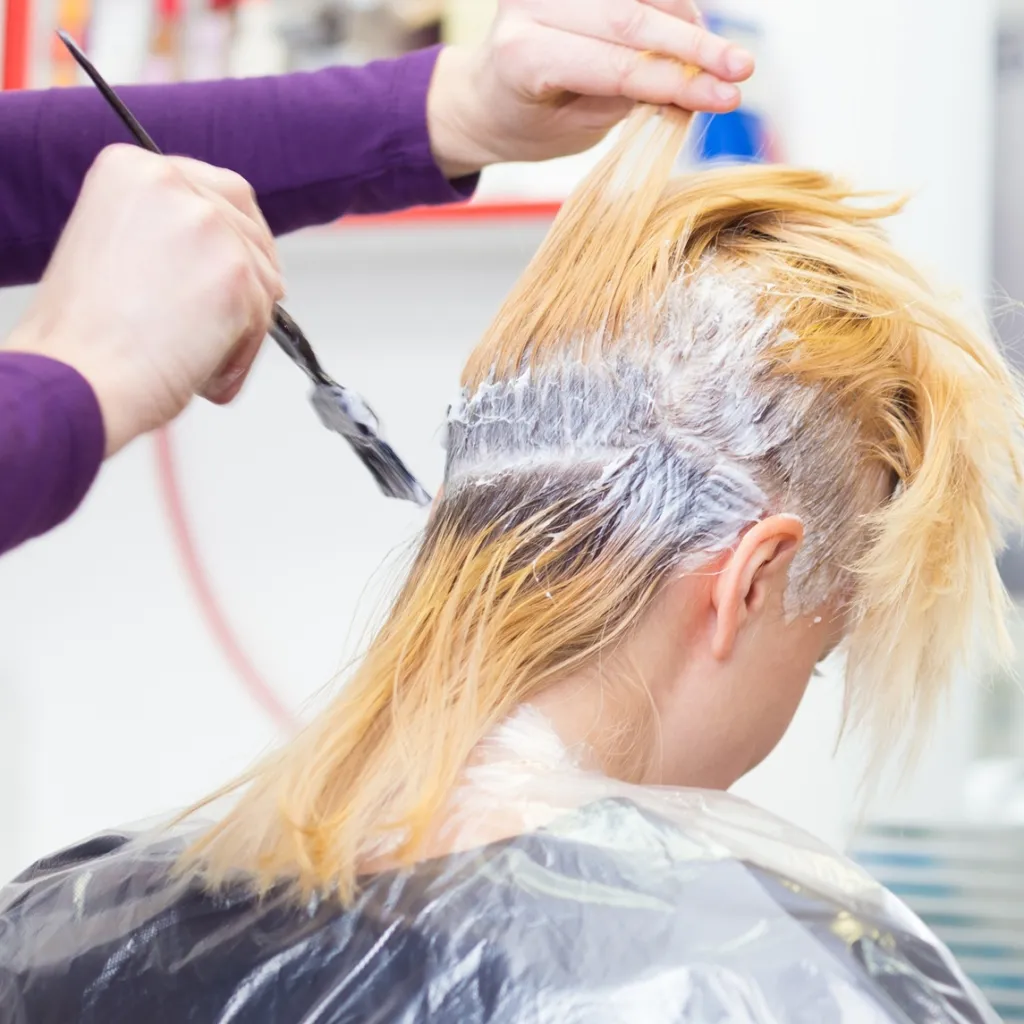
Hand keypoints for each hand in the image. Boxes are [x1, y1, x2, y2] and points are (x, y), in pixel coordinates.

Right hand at [4, 145, 282, 455]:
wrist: (79, 380)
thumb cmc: (87, 337)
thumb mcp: (115, 247)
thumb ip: (169, 233)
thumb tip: (231, 249)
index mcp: (131, 167)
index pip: (219, 189)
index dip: (234, 235)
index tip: (233, 265)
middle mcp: (170, 182)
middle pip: (249, 227)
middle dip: (252, 275)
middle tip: (239, 316)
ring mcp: (206, 224)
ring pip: (262, 276)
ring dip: (243, 323)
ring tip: (196, 356)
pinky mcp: (235, 272)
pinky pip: (263, 315)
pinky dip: (242, 353)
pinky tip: (205, 372)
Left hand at [428, 0, 754, 176]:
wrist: (487, 95)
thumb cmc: (532, 122)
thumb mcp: (577, 128)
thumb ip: (630, 99)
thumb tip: (697, 84)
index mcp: (522, 58)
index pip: (616, 67)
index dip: (677, 81)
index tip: (727, 97)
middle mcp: (529, 6)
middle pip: (631, 20)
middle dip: (695, 46)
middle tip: (742, 70)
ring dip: (687, 21)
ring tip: (721, 59)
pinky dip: (669, 4)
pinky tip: (693, 29)